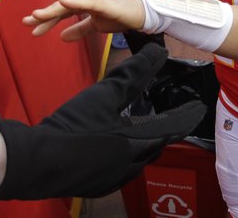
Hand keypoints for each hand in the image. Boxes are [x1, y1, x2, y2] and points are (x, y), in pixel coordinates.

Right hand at [0, 43, 204, 199]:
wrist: (40, 159)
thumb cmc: (73, 126)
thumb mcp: (105, 93)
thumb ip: (134, 73)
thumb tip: (157, 53)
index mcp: (138, 142)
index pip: (174, 127)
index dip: (186, 115)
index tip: (197, 108)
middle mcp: (132, 164)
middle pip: (158, 145)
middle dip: (164, 131)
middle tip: (169, 118)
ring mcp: (116, 177)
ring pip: (140, 159)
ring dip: (144, 144)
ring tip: (142, 131)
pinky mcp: (100, 184)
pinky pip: (121, 170)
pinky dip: (124, 156)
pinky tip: (112, 148)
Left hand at [23, 0, 145, 40]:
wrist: (142, 12)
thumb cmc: (120, 15)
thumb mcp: (96, 26)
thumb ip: (79, 29)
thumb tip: (61, 36)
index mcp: (83, 5)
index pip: (61, 12)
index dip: (46, 20)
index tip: (31, 28)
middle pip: (61, 8)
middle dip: (44, 15)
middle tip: (26, 22)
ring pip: (70, 4)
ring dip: (54, 9)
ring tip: (38, 14)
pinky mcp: (105, 3)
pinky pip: (88, 3)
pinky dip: (75, 2)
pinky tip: (63, 2)